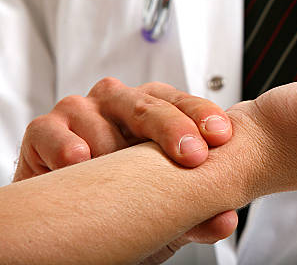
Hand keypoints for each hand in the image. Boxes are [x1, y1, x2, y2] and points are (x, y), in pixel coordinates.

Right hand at [13, 79, 236, 261]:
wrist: (73, 213)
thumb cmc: (124, 199)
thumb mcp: (164, 209)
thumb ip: (196, 212)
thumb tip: (226, 220)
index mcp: (155, 109)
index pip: (184, 104)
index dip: (203, 116)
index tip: (221, 135)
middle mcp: (120, 103)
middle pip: (149, 105)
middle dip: (174, 128)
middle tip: (193, 155)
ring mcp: (82, 111)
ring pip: (100, 118)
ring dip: (115, 147)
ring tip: (124, 174)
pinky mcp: (44, 129)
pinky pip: (54, 131)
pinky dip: (68, 146)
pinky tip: (81, 160)